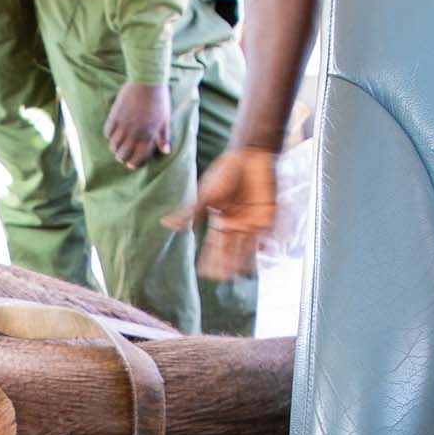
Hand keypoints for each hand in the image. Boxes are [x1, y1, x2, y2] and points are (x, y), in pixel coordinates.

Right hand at [104, 83, 172, 167]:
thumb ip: (164, 137)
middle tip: (123, 156)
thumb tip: (165, 151)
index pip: (138, 158)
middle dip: (123, 158)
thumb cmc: (159, 100)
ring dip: (115, 149)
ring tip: (116, 148)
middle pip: (122, 155)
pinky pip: (107, 132)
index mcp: (148, 136)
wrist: (147, 81)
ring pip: (113, 146)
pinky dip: (109, 136)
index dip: (134, 164)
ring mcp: (123, 126)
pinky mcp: (114, 116)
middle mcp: (134, 134)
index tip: (132, 164)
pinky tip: (112, 134)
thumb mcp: (165, 120)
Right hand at [162, 146, 278, 281]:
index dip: (208, 259)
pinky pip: (264, 238)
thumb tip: (165, 224)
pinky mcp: (267, 217)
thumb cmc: (226, 173)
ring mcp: (252, 222)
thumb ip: (189, 213)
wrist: (250, 156)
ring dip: (239, 262)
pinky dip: (260, 250)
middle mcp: (236, 225)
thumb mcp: (204, 195)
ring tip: (234, 276)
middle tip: (218, 278)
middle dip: (223, 264)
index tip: (202, 273)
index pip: (213, 246)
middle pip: (229, 251)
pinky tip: (257, 260)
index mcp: (221, 221)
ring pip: (244, 248)